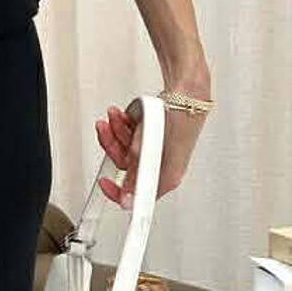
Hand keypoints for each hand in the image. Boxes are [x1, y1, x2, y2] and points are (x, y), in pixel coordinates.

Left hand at [94, 94, 209, 206]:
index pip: (137, 195)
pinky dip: (123, 125)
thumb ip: (137, 175)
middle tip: (106, 130)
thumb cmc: (180, 119)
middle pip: (125, 165)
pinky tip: (122, 116)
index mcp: (166, 177)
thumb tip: (127, 197)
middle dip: (113, 145)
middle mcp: (160, 165)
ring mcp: (155, 150)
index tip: (104, 183)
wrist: (187, 92)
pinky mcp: (151, 136)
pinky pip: (130, 135)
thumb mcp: (152, 150)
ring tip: (114, 117)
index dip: (117, 191)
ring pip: (125, 148)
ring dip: (115, 130)